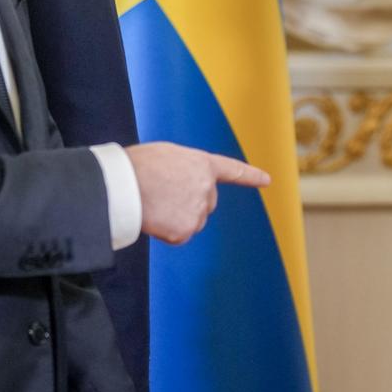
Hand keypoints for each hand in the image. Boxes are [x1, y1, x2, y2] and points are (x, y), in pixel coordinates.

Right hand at [126, 142, 271, 243]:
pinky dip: (167, 232)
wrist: (124, 185)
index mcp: (202, 164)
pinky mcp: (186, 230)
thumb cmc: (137, 166)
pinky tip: (154, 219)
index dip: (250, 176)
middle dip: (191, 204)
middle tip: (163, 196)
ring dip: (177, 218)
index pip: (232, 171)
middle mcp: (207, 188)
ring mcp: (198, 210)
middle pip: (207, 203)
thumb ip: (184, 170)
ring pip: (193, 221)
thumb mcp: (167, 156)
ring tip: (154, 204)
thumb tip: (180, 189)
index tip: (266, 180)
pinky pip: (179, 236)